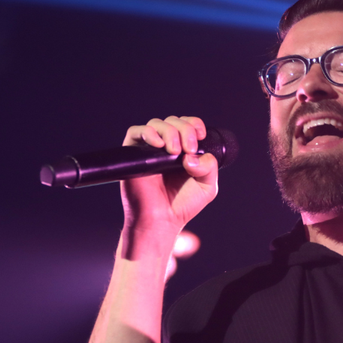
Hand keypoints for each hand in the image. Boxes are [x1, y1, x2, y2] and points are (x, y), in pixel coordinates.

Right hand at [120, 116, 218, 233]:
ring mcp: (148, 150)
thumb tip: (194, 155)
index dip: (194, 124)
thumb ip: (209, 168)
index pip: (187, 125)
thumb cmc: (182, 205)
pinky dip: (148, 133)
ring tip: (175, 151)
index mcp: (183, 150)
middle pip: (173, 121)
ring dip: (169, 131)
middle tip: (189, 149)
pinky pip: (135, 132)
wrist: (161, 221)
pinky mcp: (133, 155)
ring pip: (156, 124)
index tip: (200, 135)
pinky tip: (159, 145)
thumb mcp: (206, 187)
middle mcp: (165, 147)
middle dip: (185, 129)